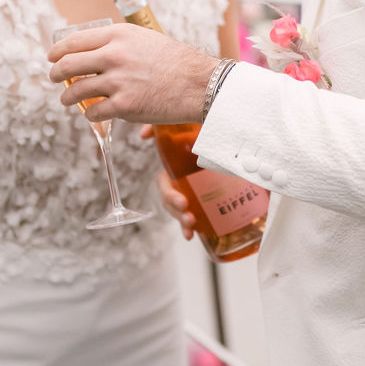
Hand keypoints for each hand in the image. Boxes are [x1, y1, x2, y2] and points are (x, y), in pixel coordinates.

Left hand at [49, 23, 215, 123]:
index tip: (52, 57)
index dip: (58, 50)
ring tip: (67, 100)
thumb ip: (121, 44)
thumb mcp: (146, 40)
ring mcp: (117, 81)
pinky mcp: (123, 105)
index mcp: (118, 35)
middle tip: (53, 78)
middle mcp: (114, 55)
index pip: (75, 40)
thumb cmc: (177, 62)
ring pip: (76, 90)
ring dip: (67, 97)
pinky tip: (92, 114)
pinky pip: (93, 112)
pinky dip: (89, 114)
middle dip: (55, 74)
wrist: (200, 83)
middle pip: (68, 64)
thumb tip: (98, 53)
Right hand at [140, 126, 196, 240]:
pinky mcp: (201, 201)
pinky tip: (190, 235)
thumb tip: (143, 134)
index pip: (164, 185)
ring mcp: (188, 194)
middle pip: (171, 202)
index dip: (170, 195)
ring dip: (182, 220)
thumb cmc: (198, 133)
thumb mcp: (183, 129)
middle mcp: (178, 183)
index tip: (183, 201)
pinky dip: (188, 227)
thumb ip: (159, 129)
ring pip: (179, 211)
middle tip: (188, 210)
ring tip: (191, 224)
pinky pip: (192, 216)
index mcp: (172, 169)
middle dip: (176, 209)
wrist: (221, 138)